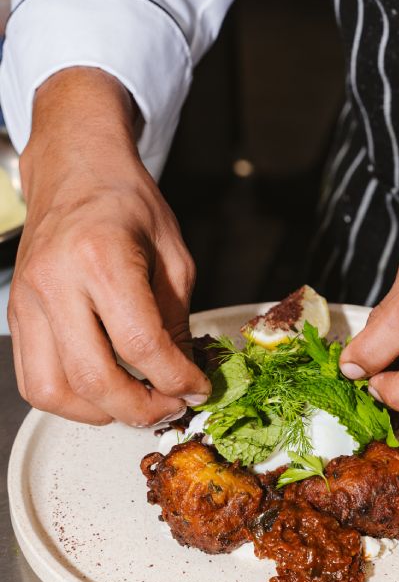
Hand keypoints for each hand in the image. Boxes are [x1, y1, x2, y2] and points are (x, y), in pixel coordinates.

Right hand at [9, 67, 209, 425]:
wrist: (75, 169)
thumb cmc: (127, 204)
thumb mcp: (173, 256)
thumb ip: (177, 319)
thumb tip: (185, 376)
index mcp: (101, 257)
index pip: (140, 344)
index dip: (176, 379)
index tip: (197, 389)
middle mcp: (55, 282)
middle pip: (93, 377)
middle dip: (140, 408)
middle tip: (170, 406)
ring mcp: (26, 300)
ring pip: (54, 390)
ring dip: (102, 412)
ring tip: (136, 403)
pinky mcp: (16, 314)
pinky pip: (33, 380)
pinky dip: (70, 401)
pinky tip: (102, 392)